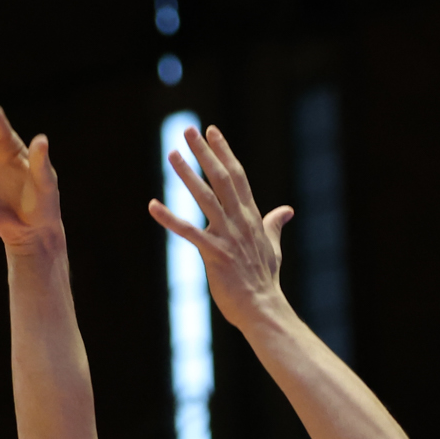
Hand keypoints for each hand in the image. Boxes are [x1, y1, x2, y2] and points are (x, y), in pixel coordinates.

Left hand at [149, 123, 294, 334]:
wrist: (263, 308)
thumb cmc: (265, 280)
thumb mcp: (273, 247)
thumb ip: (275, 225)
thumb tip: (286, 210)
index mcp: (251, 217)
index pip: (238, 177)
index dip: (224, 152)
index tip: (212, 132)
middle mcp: (240, 221)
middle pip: (222, 179)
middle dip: (205, 153)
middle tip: (189, 130)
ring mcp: (227, 237)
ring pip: (205, 199)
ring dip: (187, 175)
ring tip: (172, 155)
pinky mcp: (214, 254)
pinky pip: (189, 233)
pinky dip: (170, 218)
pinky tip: (152, 205)